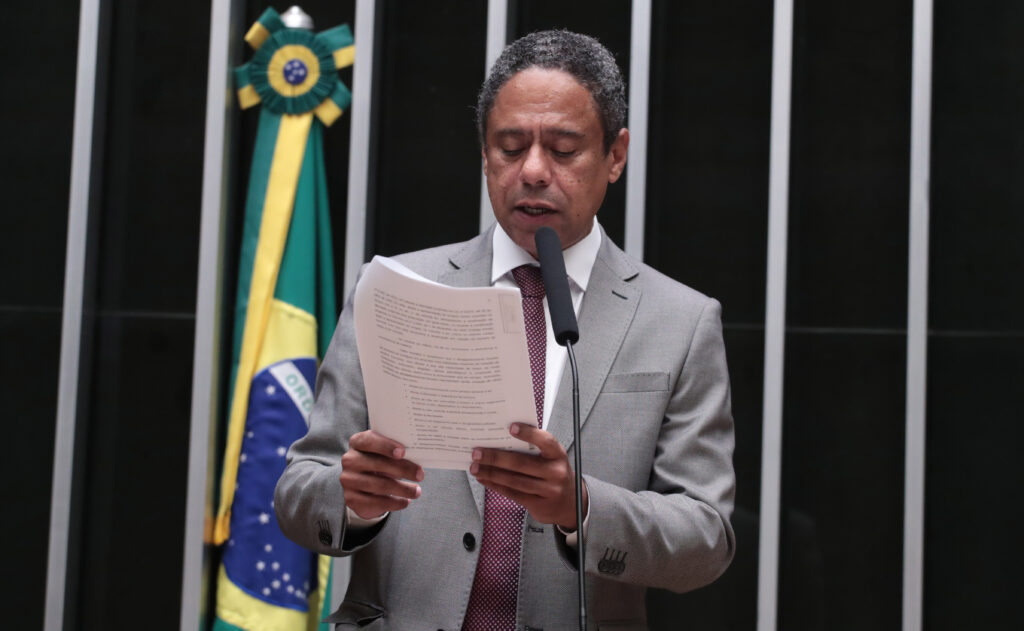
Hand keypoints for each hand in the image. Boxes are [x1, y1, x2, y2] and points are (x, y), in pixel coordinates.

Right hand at [340, 430, 423, 519]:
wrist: (363, 487)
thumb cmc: (379, 464)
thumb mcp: (385, 454)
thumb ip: (396, 451)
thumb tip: (418, 456)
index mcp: (358, 442)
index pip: (369, 440)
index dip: (386, 446)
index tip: (402, 452)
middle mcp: (350, 460)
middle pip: (378, 464)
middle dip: (402, 469)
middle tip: (420, 475)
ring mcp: (348, 480)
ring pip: (379, 485)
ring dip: (402, 489)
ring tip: (417, 491)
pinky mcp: (351, 498)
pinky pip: (375, 502)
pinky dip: (394, 503)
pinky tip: (405, 502)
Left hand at [470, 423, 587, 529]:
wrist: (571, 504)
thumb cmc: (555, 473)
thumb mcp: (551, 459)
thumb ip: (534, 449)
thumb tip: (502, 439)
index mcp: (558, 455)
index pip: (545, 441)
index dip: (528, 434)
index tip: (511, 427)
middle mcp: (555, 472)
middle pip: (521, 463)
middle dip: (495, 457)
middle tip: (477, 452)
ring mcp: (547, 490)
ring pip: (513, 480)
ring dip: (491, 473)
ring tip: (475, 467)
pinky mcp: (537, 504)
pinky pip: (512, 493)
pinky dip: (495, 485)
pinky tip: (484, 478)